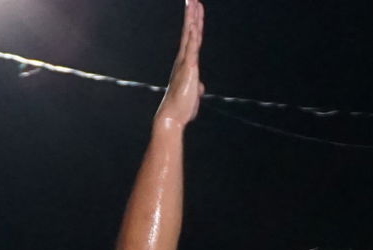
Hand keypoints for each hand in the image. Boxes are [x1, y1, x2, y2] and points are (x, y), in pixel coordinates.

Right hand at [157, 1, 205, 126]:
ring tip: (194, 2)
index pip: (192, 39)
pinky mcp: (189, 68)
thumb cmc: (182, 107)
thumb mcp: (193, 94)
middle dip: (192, 14)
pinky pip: (191, 48)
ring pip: (190, 35)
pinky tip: (193, 23)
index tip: (196, 9)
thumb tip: (199, 86)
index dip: (195, 23)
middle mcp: (184, 58)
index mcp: (187, 63)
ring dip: (192, 18)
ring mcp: (186, 61)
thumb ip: (196, 86)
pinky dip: (192, 35)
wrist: (173, 116)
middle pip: (190, 31)